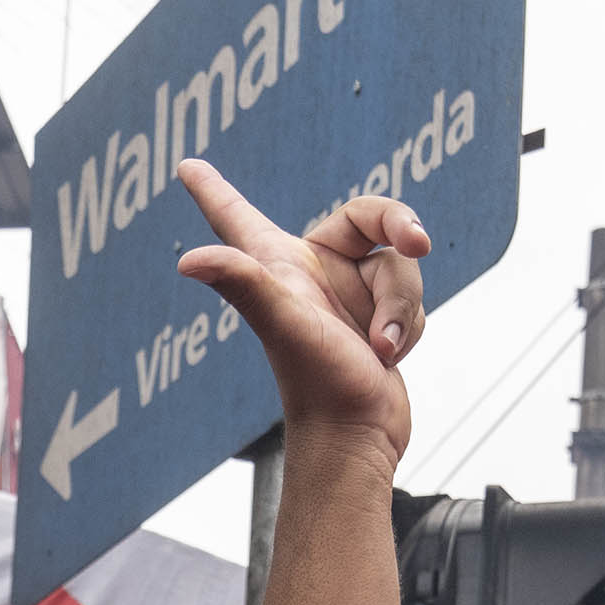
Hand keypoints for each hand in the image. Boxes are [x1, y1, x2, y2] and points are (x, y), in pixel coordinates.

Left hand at [174, 156, 426, 467]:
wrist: (357, 438)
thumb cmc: (317, 383)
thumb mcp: (282, 323)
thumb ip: (243, 282)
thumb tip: (186, 262)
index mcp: (279, 265)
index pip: (239, 216)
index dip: (215, 191)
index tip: (185, 167)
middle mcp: (310, 275)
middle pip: (370, 216)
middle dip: (401, 226)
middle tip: (420, 242)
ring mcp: (347, 297)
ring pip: (401, 265)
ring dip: (402, 305)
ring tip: (381, 347)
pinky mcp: (377, 320)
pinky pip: (412, 299)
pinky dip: (409, 326)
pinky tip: (388, 357)